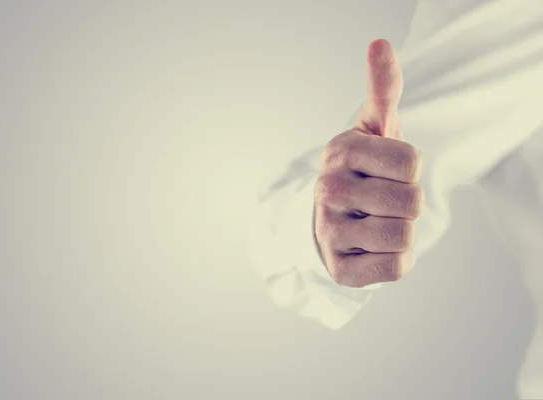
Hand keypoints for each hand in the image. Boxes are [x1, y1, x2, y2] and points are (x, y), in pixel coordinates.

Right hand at [313, 39, 424, 287]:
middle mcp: (328, 190)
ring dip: (403, 231)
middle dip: (408, 201)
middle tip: (384, 199)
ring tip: (379, 222)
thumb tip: (380, 43)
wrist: (334, 220)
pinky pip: (396, 267)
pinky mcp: (340, 269)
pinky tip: (374, 248)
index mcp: (340, 151)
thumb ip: (383, 89)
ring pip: (404, 236)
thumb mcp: (373, 129)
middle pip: (412, 201)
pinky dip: (396, 259)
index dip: (412, 170)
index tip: (390, 171)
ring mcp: (330, 232)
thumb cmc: (364, 171)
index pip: (412, 163)